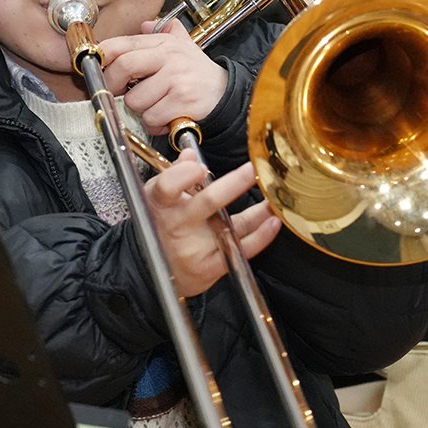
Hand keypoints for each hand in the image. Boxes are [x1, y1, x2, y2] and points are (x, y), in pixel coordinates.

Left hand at [98, 19, 227, 133]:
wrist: (228, 95)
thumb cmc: (199, 75)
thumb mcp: (185, 47)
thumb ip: (165, 32)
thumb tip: (144, 25)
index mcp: (164, 43)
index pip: (121, 44)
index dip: (102, 57)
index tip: (99, 69)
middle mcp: (169, 57)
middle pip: (123, 67)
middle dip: (114, 85)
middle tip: (121, 92)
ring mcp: (176, 79)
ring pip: (135, 100)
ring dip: (141, 110)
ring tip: (157, 106)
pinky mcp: (182, 101)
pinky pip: (151, 118)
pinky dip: (155, 124)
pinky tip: (167, 117)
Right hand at [143, 152, 281, 297]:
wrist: (153, 272)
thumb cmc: (159, 227)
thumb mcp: (158, 197)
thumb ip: (175, 174)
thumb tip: (191, 155)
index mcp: (160, 203)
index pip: (167, 186)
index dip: (183, 175)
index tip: (200, 167)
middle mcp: (176, 225)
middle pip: (208, 202)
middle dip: (235, 183)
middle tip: (254, 170)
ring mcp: (193, 248)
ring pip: (232, 225)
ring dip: (259, 211)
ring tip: (274, 196)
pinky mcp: (209, 267)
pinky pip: (240, 249)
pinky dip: (261, 235)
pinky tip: (272, 222)